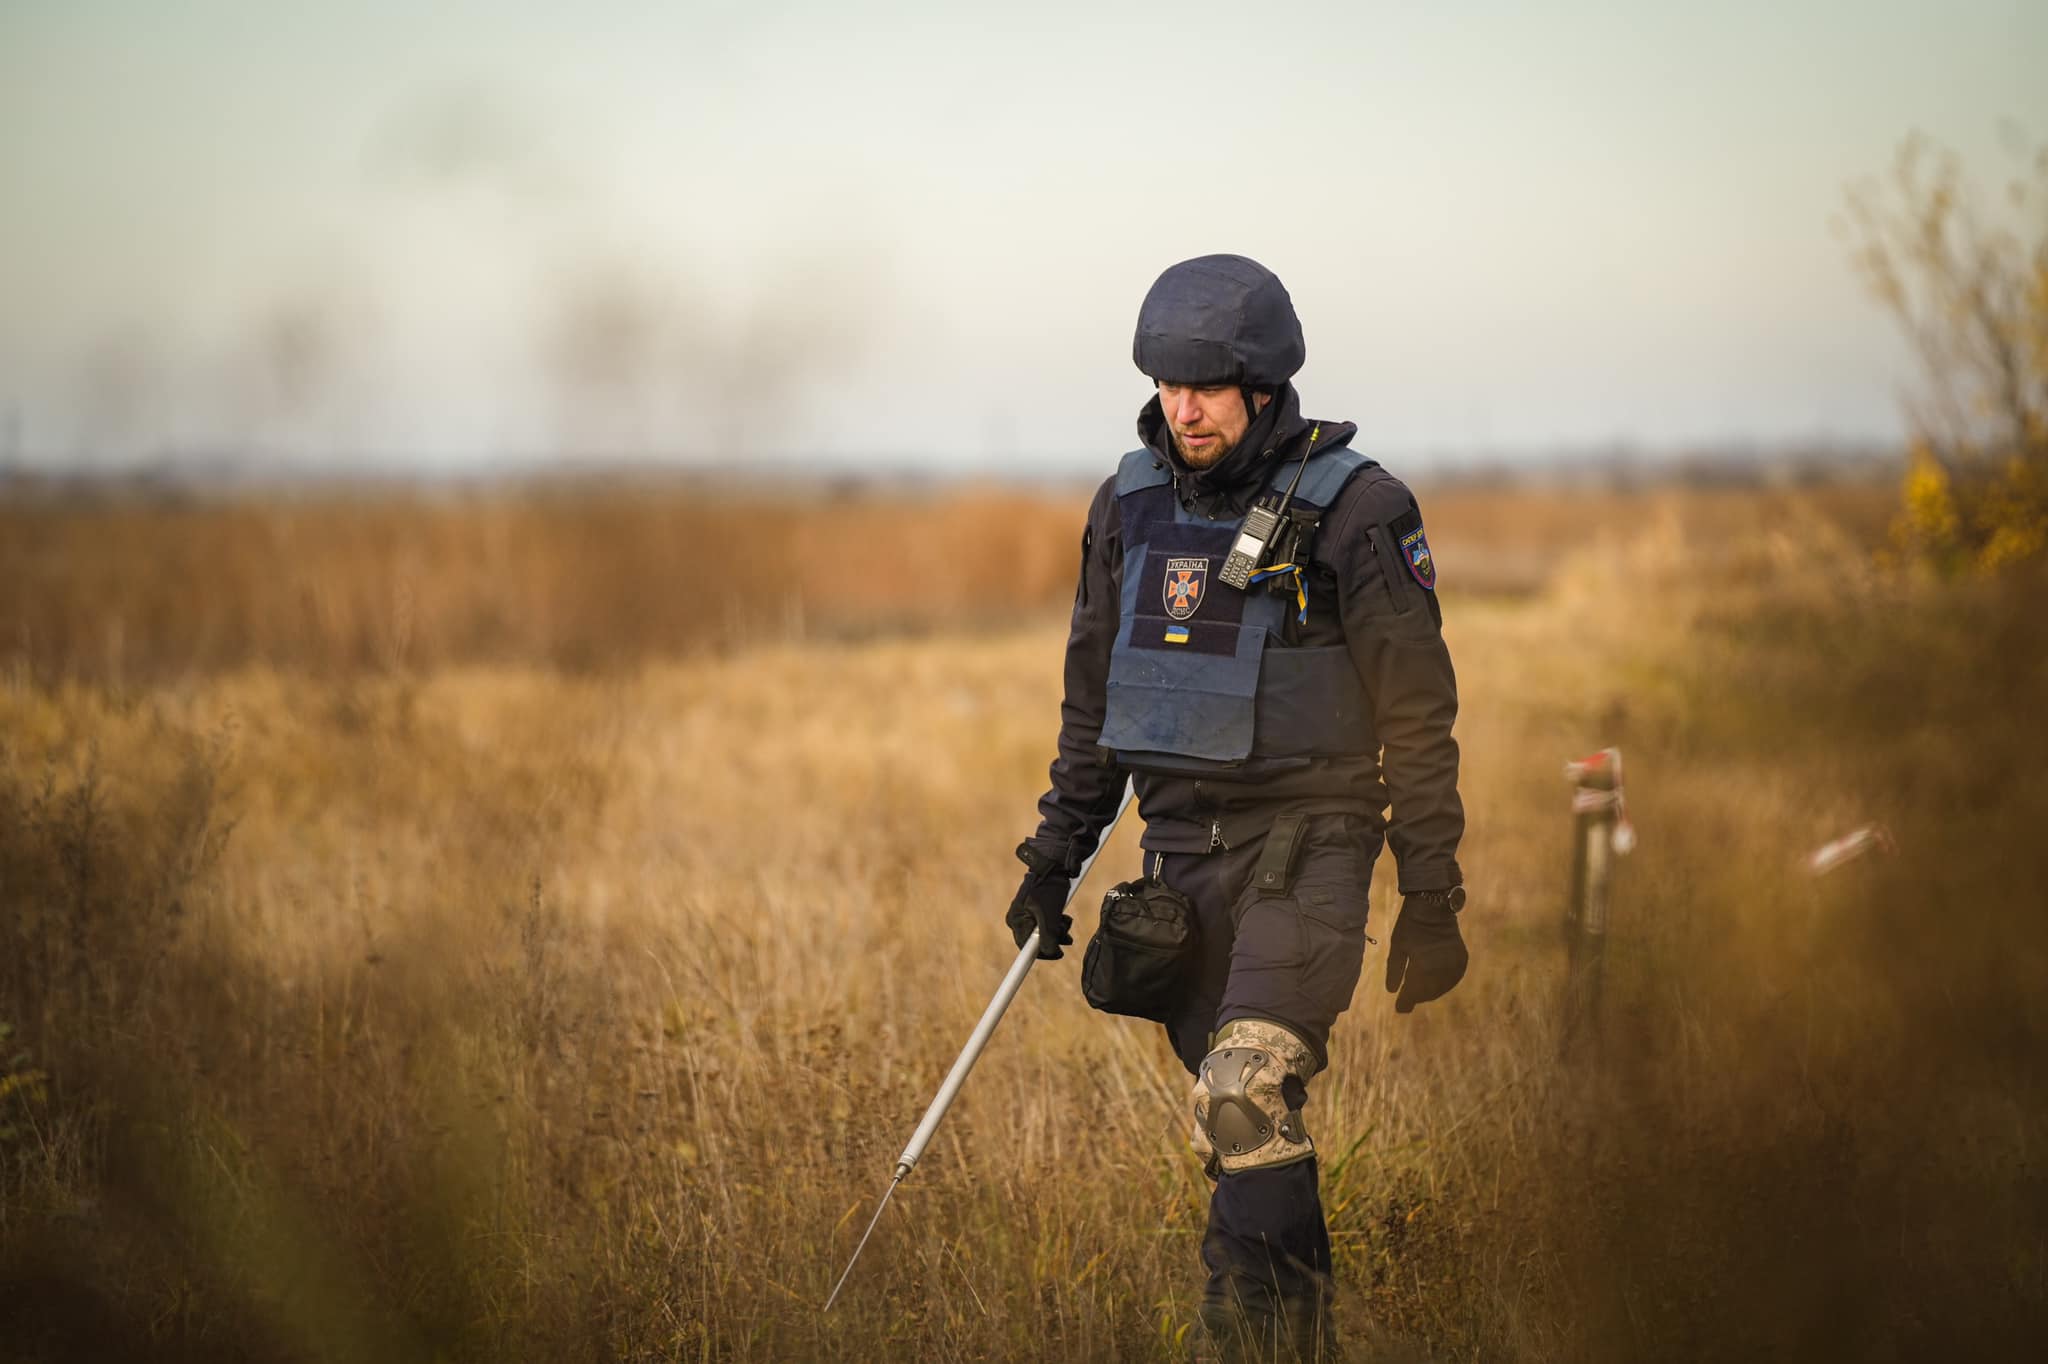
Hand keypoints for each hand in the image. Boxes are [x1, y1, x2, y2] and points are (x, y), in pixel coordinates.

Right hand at [1005, 843, 1074, 958]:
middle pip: (1036, 941)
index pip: (1027, 949)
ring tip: (1066, 920)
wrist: (1053, 863)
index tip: (1058, 956)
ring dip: (1058, 931)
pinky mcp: (1035, 908)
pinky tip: (1063, 915)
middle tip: (1068, 934)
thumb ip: (1048, 936)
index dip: (1042, 955)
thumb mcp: (1050, 914)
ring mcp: (1026, 913)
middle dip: (1054, 939)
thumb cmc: (1050, 887)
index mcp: (1016, 920)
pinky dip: (1056, 923)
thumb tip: (1049, 953)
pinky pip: (1045, 923)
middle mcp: (1018, 918)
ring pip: (1043, 932)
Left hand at [1384, 891, 1466, 1012]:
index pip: (1413, 993)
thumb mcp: (1397, 947)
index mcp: (1423, 967)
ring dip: (1429, 992)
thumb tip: (1391, 992)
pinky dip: (1441, 984)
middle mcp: (1442, 969)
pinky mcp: (1462, 961)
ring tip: (1418, 992)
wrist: (1434, 907)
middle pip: (1427, 993)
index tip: (1399, 1009)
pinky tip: (1433, 983)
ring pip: (1440, 988)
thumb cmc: (1410, 925)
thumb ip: (1394, 970)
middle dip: (1416, 996)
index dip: (1405, 1003)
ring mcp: (1455, 965)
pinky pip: (1451, 980)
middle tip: (1407, 1000)